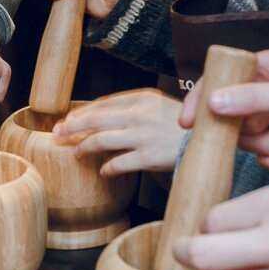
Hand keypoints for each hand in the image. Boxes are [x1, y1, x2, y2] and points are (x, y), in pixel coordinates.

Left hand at [52, 89, 183, 175]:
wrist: (211, 140)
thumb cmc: (183, 125)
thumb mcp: (159, 106)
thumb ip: (133, 108)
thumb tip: (101, 117)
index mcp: (142, 98)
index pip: (102, 103)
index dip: (80, 113)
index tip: (67, 120)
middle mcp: (140, 114)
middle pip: (95, 119)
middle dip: (71, 127)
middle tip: (57, 134)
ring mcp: (144, 136)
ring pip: (101, 140)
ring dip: (83, 148)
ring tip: (76, 153)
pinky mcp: (150, 157)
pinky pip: (119, 163)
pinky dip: (107, 168)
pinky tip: (102, 171)